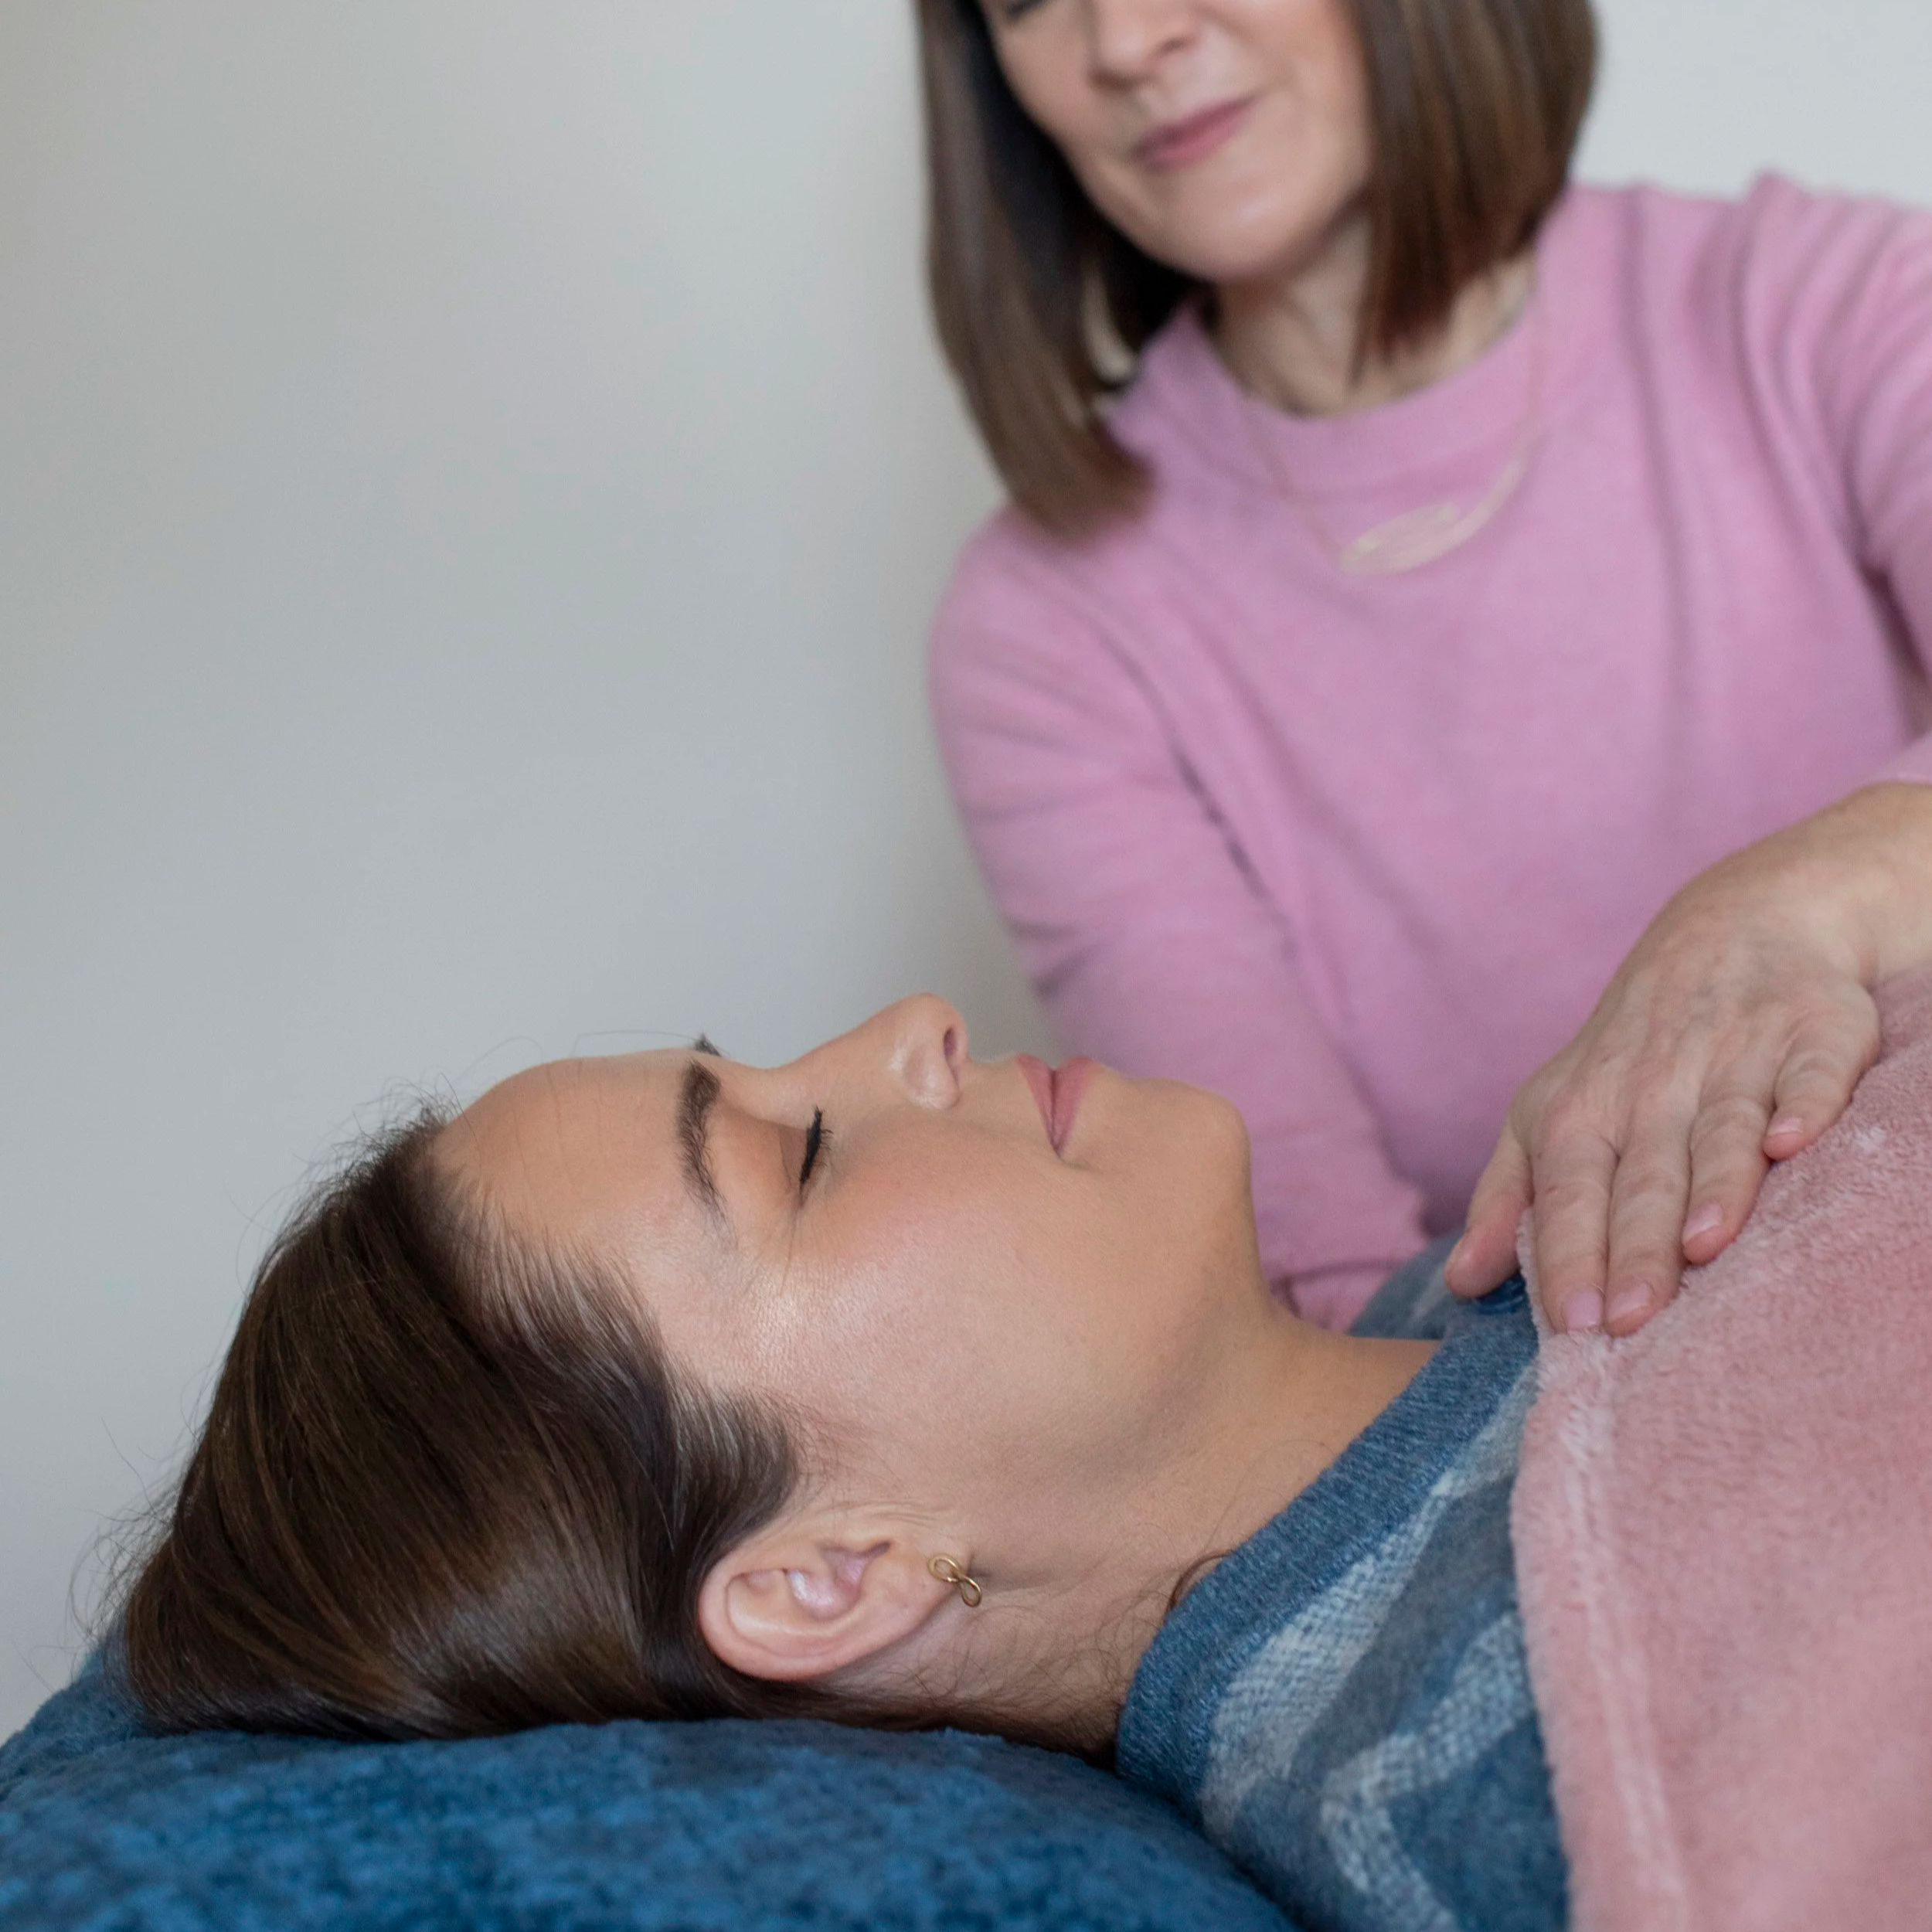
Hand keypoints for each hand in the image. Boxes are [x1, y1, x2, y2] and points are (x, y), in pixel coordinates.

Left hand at [1445, 784, 1931, 1335]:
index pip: (1569, 1194)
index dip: (1569, 1257)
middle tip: (1631, 1319)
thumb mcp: (1546, 1112)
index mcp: (1582, 1113)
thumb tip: (1464, 1284)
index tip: (1573, 1327)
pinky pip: (1808, 1074)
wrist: (1731, 929)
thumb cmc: (1628, 1052)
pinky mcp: (1811, 1032)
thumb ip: (1507, 1199)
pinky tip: (1792, 1142)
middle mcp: (1654, 1087)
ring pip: (1720, 1133)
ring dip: (1714, 1187)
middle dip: (1636, 1249)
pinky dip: (1802, 1104)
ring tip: (1706, 1246)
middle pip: (1644, 1179)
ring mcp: (1734, 1056)